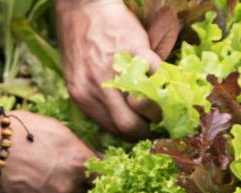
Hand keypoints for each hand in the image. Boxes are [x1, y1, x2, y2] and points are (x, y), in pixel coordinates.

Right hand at [0, 110, 94, 192]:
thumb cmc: (17, 130)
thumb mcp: (54, 129)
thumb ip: (74, 147)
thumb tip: (85, 157)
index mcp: (78, 161)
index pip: (102, 173)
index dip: (98, 171)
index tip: (95, 169)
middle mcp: (67, 184)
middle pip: (82, 188)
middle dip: (75, 180)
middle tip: (61, 167)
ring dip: (51, 186)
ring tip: (33, 168)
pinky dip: (33, 192)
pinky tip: (22, 177)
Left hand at [56, 0, 160, 137]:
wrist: (83, 8)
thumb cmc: (79, 42)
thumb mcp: (76, 76)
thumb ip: (93, 98)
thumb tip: (114, 118)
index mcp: (82, 97)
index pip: (111, 130)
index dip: (129, 132)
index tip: (139, 127)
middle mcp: (97, 88)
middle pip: (128, 126)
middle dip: (144, 129)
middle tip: (151, 121)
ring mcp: (117, 70)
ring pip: (144, 107)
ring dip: (157, 109)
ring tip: (158, 101)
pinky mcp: (136, 51)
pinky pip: (157, 75)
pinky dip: (164, 80)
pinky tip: (162, 79)